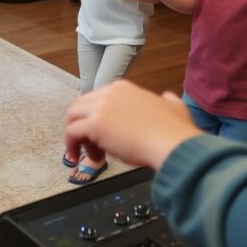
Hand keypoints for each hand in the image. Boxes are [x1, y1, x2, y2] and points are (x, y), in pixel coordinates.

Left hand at [64, 80, 201, 170]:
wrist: (173, 144)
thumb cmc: (175, 132)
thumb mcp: (176, 108)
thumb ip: (169, 101)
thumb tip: (168, 97)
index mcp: (123, 88)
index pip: (96, 99)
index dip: (95, 118)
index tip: (100, 134)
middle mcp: (109, 93)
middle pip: (80, 107)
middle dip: (83, 126)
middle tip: (93, 146)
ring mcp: (100, 108)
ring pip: (72, 118)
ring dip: (76, 137)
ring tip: (90, 155)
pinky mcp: (95, 125)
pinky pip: (71, 133)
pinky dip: (70, 145)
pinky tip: (76, 158)